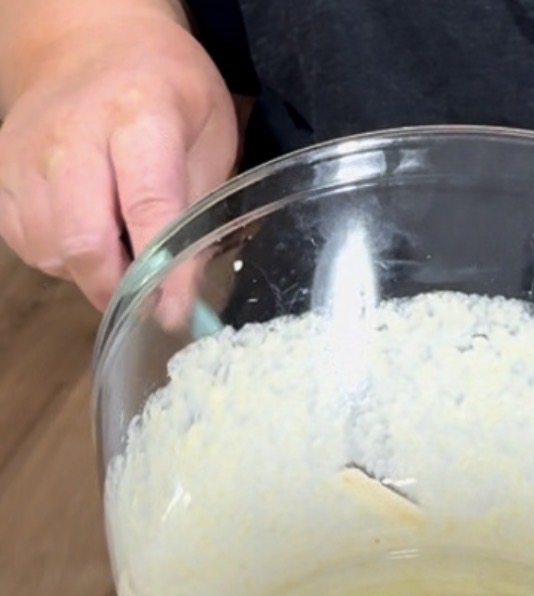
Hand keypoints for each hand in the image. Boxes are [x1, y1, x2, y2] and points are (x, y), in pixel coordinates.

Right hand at [0, 11, 237, 310]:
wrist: (91, 41)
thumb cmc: (165, 91)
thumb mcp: (209, 138)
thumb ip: (198, 214)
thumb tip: (178, 296)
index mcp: (138, 113)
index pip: (147, 207)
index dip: (163, 271)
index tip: (173, 311)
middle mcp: (71, 131)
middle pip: (83, 240)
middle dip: (117, 287)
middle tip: (145, 297)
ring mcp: (26, 150)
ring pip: (49, 250)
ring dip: (87, 274)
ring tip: (119, 253)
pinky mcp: (1, 168)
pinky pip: (25, 242)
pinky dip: (58, 258)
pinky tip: (86, 236)